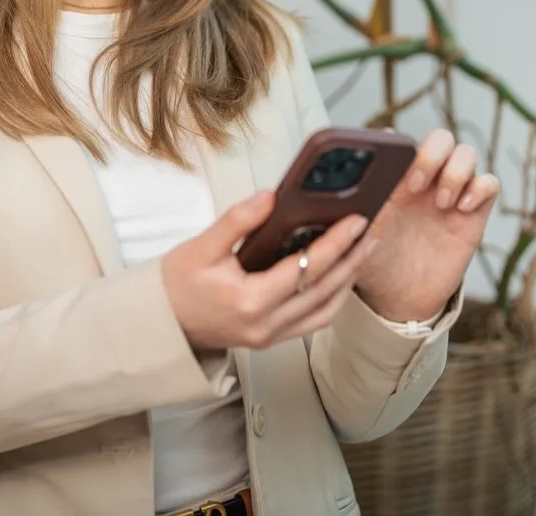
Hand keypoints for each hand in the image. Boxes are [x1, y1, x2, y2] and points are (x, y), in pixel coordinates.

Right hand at [161, 191, 379, 350]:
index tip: (356, 220)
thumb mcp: (200, 246)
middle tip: (372, 231)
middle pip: (324, 290)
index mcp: (249, 301)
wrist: (163, 325)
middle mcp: (266, 325)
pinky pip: (313, 321)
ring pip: (325, 310)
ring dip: (347, 280)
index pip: (305, 269)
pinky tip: (340, 276)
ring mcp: (270, 337)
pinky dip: (332, 298)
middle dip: (352, 258)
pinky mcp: (271, 339)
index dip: (335, 243)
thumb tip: (270, 197)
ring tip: (363, 250)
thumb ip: (236, 221)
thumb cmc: (177, 284)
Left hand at [354, 129, 500, 322]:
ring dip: (457, 171)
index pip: (404, 141)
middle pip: (441, 139)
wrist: (398, 299)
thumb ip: (349, 212)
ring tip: (442, 203)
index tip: (393, 168)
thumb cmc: (373, 263)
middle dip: (433, 154)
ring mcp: (451, 195)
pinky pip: (489, 184)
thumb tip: (343, 191)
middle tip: (417, 186)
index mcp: (394, 178)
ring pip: (467, 154)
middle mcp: (425, 181)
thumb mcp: (354, 236)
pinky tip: (461, 209)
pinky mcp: (473, 215)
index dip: (402, 144)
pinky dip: (480, 188)